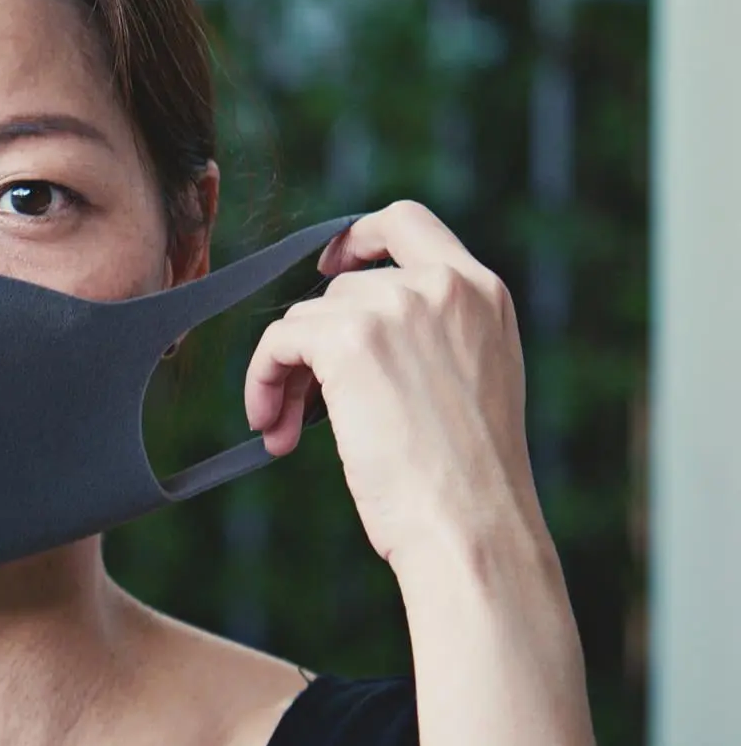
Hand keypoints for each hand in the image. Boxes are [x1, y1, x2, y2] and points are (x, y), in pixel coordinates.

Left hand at [242, 200, 542, 568]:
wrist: (470, 523)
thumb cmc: (466, 478)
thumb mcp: (470, 379)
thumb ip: (430, 335)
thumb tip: (345, 332)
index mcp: (481, 291)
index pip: (406, 222)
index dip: (356, 238)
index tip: (328, 268)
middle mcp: (442, 285)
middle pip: (341, 288)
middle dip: (314, 345)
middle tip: (303, 408)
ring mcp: (395, 306)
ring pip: (305, 319)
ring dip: (287, 375)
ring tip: (288, 430)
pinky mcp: (347, 338)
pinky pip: (279, 341)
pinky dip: (263, 380)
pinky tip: (272, 427)